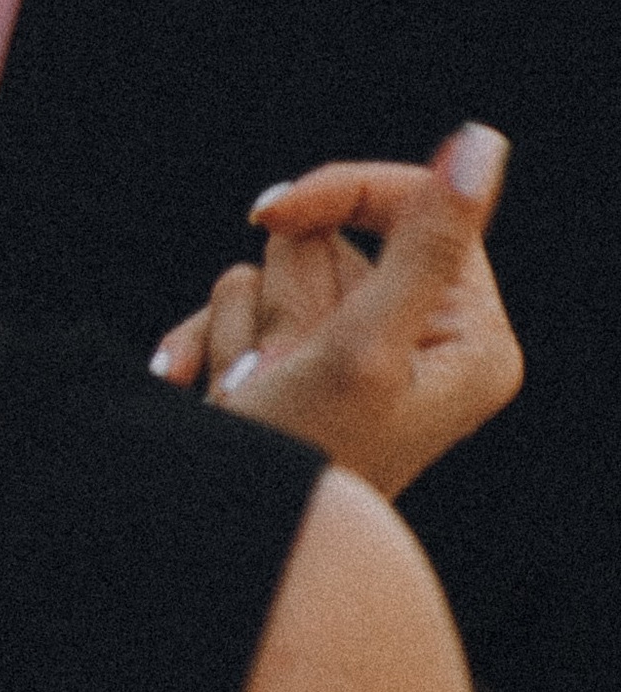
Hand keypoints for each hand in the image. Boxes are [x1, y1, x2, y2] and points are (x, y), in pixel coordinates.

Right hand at [151, 126, 521, 500]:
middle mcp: (423, 339)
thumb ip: (425, 242)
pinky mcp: (303, 365)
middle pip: (331, 236)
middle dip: (284, 292)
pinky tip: (207, 391)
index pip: (410, 201)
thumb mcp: (365, 345)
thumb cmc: (306, 464)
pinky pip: (241, 303)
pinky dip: (213, 342)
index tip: (268, 214)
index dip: (333, 194)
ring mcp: (357, 352)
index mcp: (472, 336)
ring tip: (253, 396)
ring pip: (274, 266)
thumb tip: (484, 143)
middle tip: (285, 370)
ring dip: (244, 326)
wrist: (225, 548)